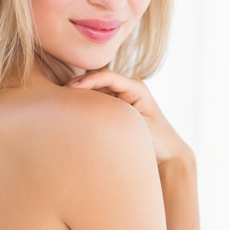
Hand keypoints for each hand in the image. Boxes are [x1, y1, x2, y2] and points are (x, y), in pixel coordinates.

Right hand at [67, 69, 190, 165]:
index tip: (71, 88)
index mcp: (137, 88)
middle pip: (99, 79)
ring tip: (61, 101)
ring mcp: (121, 96)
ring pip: (96, 89)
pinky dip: (85, 103)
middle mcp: (128, 88)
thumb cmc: (158, 141)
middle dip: (79, 85)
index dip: (88, 80)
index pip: (108, 76)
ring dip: (80, 94)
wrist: (169, 153)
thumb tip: (93, 116)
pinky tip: (71, 110)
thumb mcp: (139, 128)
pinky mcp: (116, 106)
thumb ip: (118, 118)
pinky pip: (97, 100)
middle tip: (59, 94)